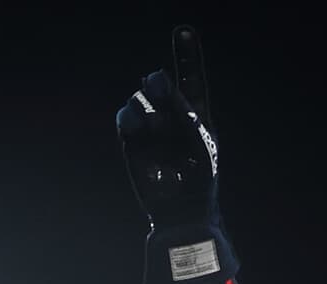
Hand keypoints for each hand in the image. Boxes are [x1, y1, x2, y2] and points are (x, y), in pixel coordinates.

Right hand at [116, 28, 217, 226]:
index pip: (191, 79)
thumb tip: (158, 86)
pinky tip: (137, 127)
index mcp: (196, 114)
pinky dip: (130, 118)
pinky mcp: (132, 140)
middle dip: (159, 83)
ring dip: (148, 109)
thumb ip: (184, 111)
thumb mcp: (201, 141)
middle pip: (160, 84)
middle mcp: (171, 116)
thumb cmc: (200, 178)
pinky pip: (126, 117)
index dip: (186, 55)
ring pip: (140, 99)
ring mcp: (151, 127)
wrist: (183, 209)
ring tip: (158, 131)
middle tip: (156, 86)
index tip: (184, 30)